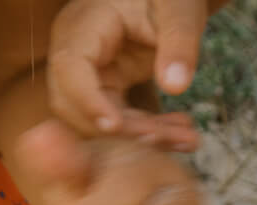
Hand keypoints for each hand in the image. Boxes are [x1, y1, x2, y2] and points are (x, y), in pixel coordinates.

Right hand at [47, 0, 207, 141]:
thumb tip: (174, 87)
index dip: (88, 101)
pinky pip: (122, 125)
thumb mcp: (178, 8)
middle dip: (120, 131)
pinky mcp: (108, 92)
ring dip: (141, 139)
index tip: (115, 127)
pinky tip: (183, 135)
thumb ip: (179, 41)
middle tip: (167, 139)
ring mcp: (90, 76)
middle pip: (76, 106)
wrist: (168, 1)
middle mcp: (77, 54)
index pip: (70, 69)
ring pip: (99, 124)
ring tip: (187, 138)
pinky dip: (151, 134)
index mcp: (83, 25)